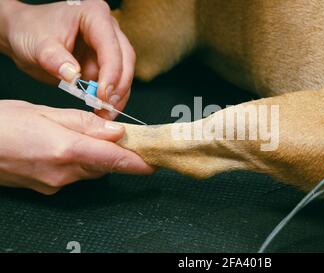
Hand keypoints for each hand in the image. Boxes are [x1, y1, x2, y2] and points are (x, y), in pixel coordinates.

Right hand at [0, 100, 153, 194]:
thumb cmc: (2, 124)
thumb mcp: (45, 112)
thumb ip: (84, 123)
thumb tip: (116, 131)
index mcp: (66, 150)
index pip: (115, 160)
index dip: (139, 163)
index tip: (156, 162)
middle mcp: (63, 173)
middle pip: (105, 165)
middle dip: (118, 153)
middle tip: (126, 137)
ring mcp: (54, 183)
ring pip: (91, 170)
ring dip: (99, 156)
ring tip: (92, 136)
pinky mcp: (47, 187)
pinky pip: (75, 174)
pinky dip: (81, 161)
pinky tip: (70, 146)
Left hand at [1, 0, 134, 119]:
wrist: (23, 35)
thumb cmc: (30, 30)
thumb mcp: (37, 44)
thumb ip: (55, 59)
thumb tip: (73, 75)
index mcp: (94, 15)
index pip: (111, 46)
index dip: (111, 72)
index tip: (103, 94)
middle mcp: (108, 29)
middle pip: (125, 59)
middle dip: (119, 86)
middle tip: (108, 106)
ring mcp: (108, 46)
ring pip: (125, 72)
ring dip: (118, 95)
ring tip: (105, 112)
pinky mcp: (105, 63)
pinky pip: (116, 82)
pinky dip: (111, 98)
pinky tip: (102, 109)